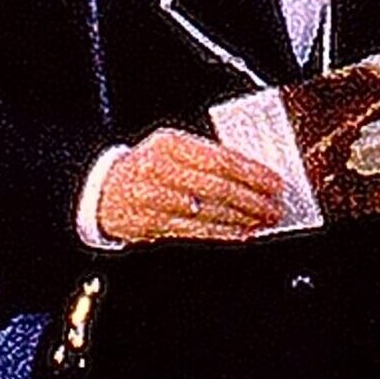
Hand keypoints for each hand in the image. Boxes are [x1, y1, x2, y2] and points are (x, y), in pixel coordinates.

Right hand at [97, 128, 286, 243]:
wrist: (107, 191)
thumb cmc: (147, 165)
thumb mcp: (172, 147)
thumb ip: (206, 155)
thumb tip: (251, 171)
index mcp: (170, 144)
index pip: (219, 159)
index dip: (251, 173)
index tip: (272, 182)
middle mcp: (160, 171)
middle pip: (217, 187)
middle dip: (251, 199)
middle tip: (272, 205)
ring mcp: (155, 200)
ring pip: (208, 212)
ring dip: (241, 219)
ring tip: (262, 221)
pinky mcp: (154, 226)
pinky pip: (196, 232)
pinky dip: (222, 234)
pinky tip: (240, 234)